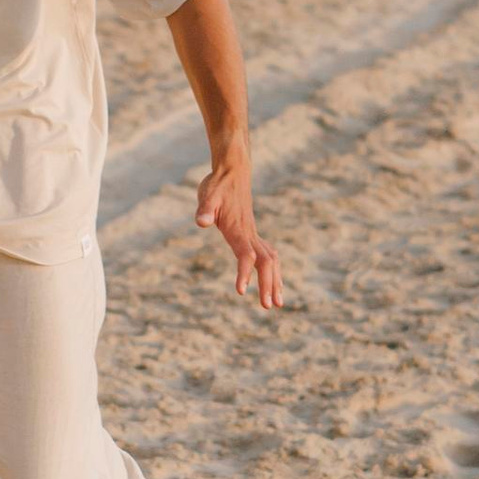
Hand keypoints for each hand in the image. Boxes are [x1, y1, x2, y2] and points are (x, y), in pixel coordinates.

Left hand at [196, 157, 281, 307]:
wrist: (233, 171)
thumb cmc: (217, 185)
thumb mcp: (207, 196)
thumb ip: (205, 210)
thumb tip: (201, 222)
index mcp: (238, 230)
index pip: (245, 255)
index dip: (244, 273)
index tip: (241, 292)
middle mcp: (249, 234)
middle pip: (265, 263)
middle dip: (267, 285)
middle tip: (268, 307)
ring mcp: (253, 234)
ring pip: (271, 261)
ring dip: (275, 282)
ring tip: (277, 303)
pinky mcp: (253, 233)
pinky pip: (269, 255)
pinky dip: (274, 271)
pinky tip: (275, 282)